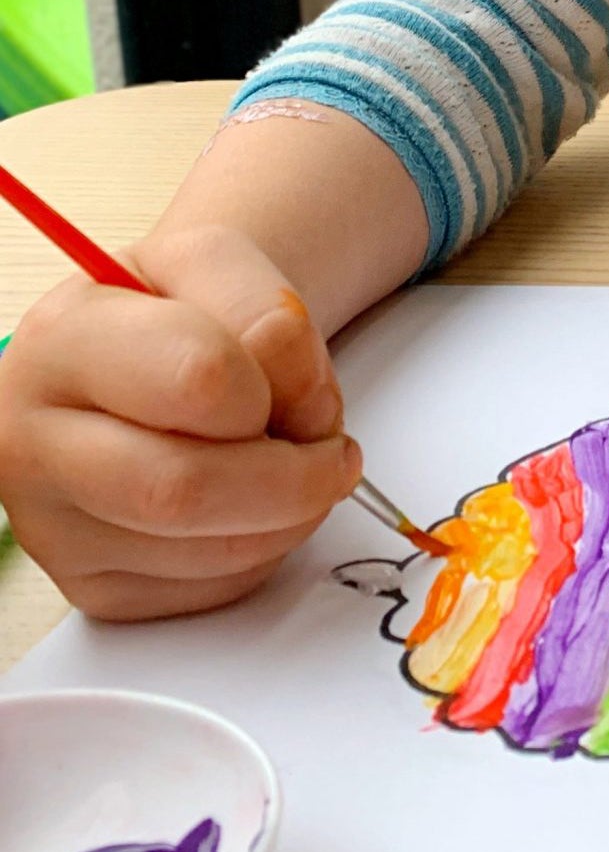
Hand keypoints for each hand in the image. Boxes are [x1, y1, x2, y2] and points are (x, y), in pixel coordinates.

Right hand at [0, 224, 362, 619]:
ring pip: (207, 552)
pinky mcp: (92, 585)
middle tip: (334, 450)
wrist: (150, 351)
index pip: (197, 379)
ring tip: (301, 466)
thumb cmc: (185, 308)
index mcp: (63, 340)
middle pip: (185, 491)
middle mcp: (31, 442)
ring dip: (294, 514)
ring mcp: (53, 527)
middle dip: (296, 475)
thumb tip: (298, 401)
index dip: (282, 382)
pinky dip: (268, 550)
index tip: (304, 378)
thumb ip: (268, 310)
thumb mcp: (222, 262)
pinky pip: (209, 589)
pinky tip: (261, 504)